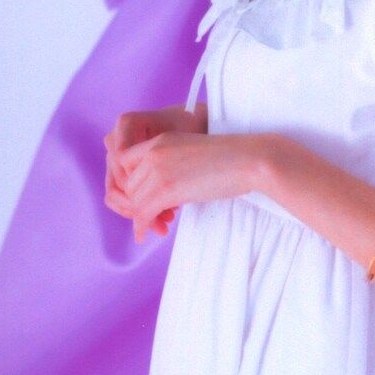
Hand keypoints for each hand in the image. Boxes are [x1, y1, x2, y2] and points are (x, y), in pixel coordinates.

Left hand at [119, 130, 268, 242]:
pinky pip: (143, 212)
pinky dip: (141, 226)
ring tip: (156, 226)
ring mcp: (159, 169)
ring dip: (142, 217)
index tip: (145, 196)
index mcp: (160, 140)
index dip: (133, 183)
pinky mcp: (167, 188)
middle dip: (138, 203)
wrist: (249, 159)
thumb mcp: (191, 153)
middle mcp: (154, 152)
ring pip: (135, 200)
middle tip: (154, 217)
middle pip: (129, 185)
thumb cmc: (229, 158)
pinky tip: (144, 234)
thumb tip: (160, 192)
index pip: (126, 162)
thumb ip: (170, 164)